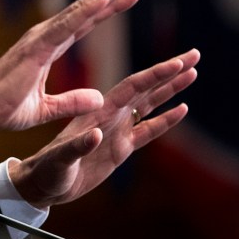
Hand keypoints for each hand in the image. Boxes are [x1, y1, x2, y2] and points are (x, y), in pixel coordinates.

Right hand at [0, 0, 143, 131]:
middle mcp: (47, 36)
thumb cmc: (5, 108)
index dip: (109, 7)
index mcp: (49, 47)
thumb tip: (99, 99)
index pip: (86, 23)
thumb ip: (72, 102)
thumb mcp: (47, 109)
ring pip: (81, 10)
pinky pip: (68, 25)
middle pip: (87, 9)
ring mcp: (42, 37)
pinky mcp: (37, 46)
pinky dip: (87, 10)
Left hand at [8, 48, 199, 208]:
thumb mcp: (60, 159)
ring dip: (171, 89)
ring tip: (192, 73)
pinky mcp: (120, 149)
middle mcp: (111, 117)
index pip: (132, 87)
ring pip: (150, 105)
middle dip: (170, 72)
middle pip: (146, 88)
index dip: (155, 75)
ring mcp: (117, 131)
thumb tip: (96, 136)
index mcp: (98, 113)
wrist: (43, 183)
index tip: (178, 62)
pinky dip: (166, 120)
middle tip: (195, 54)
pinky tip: (182, 109)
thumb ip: (77, 147)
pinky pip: (148, 130)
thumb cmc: (48, 170)